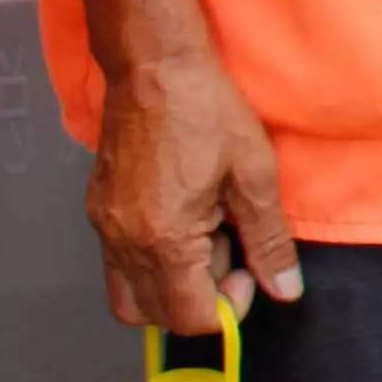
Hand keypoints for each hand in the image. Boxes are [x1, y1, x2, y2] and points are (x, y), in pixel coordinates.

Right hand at [88, 39, 298, 329]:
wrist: (152, 64)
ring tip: (206, 234)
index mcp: (163, 239)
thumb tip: (285, 291)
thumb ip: (268, 241)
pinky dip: (153, 260)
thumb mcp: (254, 175)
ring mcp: (103, 227)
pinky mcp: (97, 209)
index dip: (228, 307)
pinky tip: (184, 217)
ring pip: (130, 294)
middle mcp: (123, 242)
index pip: (190, 317)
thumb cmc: (206, 111)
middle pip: (155, 315)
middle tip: (228, 251)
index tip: (248, 271)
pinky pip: (119, 262)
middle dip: (198, 299)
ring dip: (172, 284)